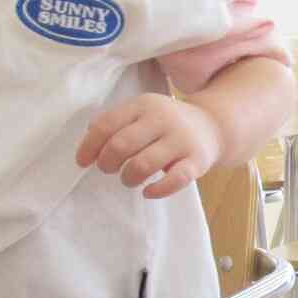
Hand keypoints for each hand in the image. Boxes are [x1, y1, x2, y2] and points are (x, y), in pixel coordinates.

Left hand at [77, 93, 222, 198]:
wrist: (214, 126)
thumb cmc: (167, 124)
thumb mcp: (143, 113)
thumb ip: (116, 122)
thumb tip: (88, 142)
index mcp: (144, 105)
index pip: (106, 125)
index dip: (89, 146)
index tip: (83, 162)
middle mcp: (163, 119)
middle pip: (121, 145)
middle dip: (107, 163)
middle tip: (108, 169)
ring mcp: (182, 139)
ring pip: (143, 164)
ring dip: (128, 178)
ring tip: (130, 180)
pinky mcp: (197, 160)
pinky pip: (175, 180)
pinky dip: (157, 190)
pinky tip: (149, 192)